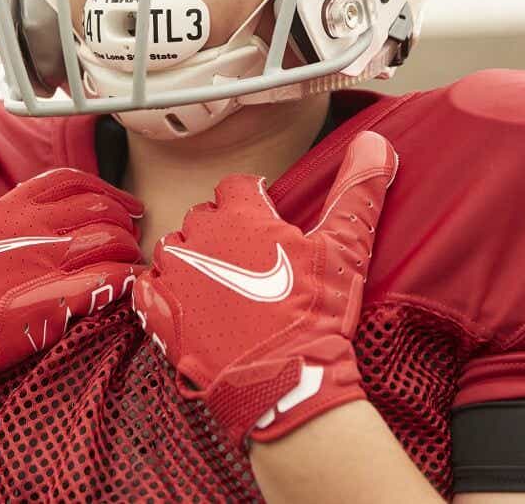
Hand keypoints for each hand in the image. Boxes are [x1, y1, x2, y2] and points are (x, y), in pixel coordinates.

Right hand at [0, 142, 145, 426]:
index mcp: (9, 209)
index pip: (69, 180)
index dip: (104, 188)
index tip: (123, 204)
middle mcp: (31, 230)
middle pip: (97, 207)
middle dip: (122, 218)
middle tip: (131, 233)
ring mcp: (43, 265)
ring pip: (108, 240)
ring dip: (127, 248)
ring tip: (131, 260)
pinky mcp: (51, 303)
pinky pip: (105, 280)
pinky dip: (123, 278)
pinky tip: (127, 284)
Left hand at [131, 130, 397, 446]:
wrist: (286, 381)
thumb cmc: (315, 313)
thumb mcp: (344, 249)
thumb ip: (357, 193)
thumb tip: (375, 143)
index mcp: (240, 216)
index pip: (236, 185)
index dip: (252, 199)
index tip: (266, 215)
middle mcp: (199, 237)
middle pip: (203, 216)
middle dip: (223, 229)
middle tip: (250, 257)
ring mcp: (175, 276)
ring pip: (174, 248)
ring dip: (193, 257)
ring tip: (220, 281)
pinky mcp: (160, 314)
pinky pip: (148, 288)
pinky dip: (164, 291)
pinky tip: (187, 303)